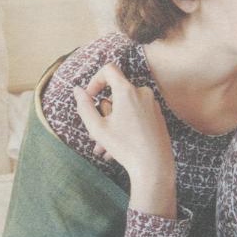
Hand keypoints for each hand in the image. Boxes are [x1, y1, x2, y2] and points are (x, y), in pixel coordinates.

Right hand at [74, 63, 176, 216]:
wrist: (155, 167)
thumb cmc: (126, 148)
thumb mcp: (97, 128)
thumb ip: (84, 106)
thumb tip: (78, 91)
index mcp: (127, 91)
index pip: (109, 70)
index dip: (95, 80)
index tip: (90, 97)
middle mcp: (143, 93)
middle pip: (116, 95)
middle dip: (103, 113)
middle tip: (94, 136)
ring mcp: (153, 105)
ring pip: (126, 110)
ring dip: (113, 126)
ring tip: (103, 150)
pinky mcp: (159, 117)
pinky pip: (137, 117)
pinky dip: (126, 129)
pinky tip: (117, 150)